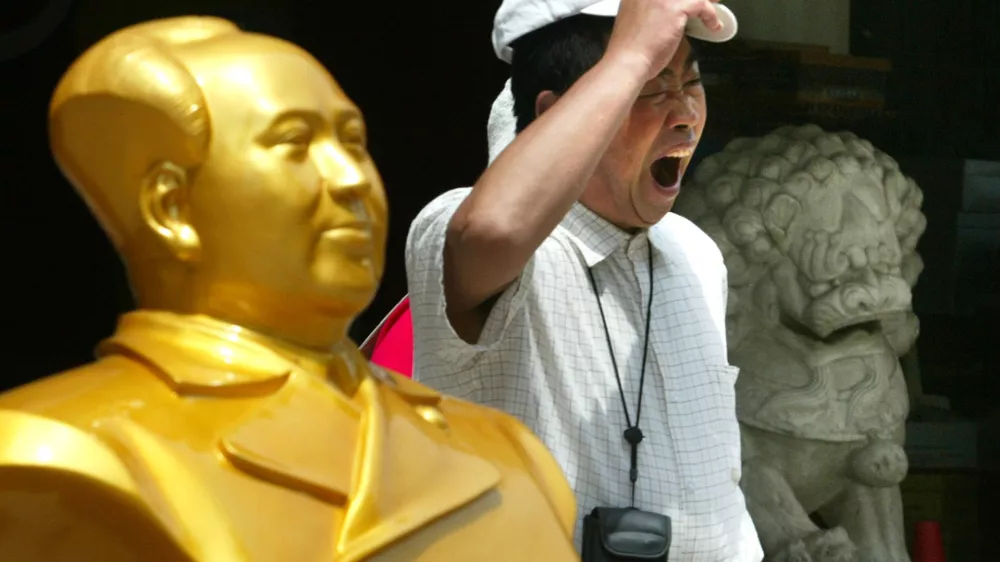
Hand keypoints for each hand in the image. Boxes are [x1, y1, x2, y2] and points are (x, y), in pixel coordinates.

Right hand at [605, 0, 721, 79]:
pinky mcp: (674, 8)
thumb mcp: (635, 21)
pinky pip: (701, 5)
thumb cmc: (629, 50)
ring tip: (714, 7)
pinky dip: (710, 15)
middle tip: (709, 0)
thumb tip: (666, 14)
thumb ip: (650, 11)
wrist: (627, 62)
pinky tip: (713, 25)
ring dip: (707, 1)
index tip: (692, 2)